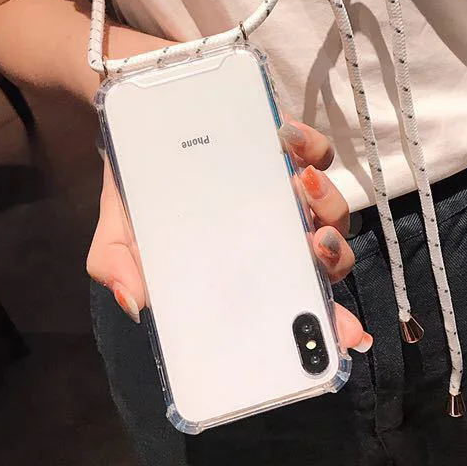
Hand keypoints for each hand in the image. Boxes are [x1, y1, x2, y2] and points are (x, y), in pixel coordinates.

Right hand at [86, 118, 371, 351]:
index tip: (346, 335)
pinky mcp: (291, 149)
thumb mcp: (119, 236)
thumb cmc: (139, 198)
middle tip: (314, 245)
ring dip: (327, 202)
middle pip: (328, 257)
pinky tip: (289, 140)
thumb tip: (135, 302)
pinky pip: (317, 152)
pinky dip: (311, 146)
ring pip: (331, 208)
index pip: (298, 302)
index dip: (328, 321)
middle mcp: (281, 236)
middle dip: (332, 256)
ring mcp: (290, 192)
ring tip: (303, 186)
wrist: (138, 131)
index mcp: (253, 268)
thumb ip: (120, 268)